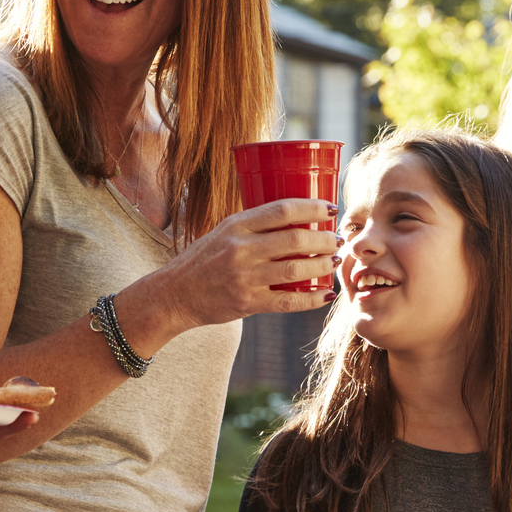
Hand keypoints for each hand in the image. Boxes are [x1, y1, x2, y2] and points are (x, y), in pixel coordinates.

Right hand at [150, 199, 339, 330]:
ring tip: (333, 261)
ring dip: (322, 265)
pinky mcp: (247, 302)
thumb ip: (253, 227)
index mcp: (236, 225)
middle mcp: (240, 249)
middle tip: (337, 239)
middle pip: (295, 239)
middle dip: (324, 239)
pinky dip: (311, 299)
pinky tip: (324, 295)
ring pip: (296, 269)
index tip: (330, 209)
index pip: (282, 210)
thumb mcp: (223, 232)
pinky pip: (287, 301)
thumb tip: (296, 219)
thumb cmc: (203, 260)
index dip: (312, 208)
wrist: (174, 294)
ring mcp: (244, 277)